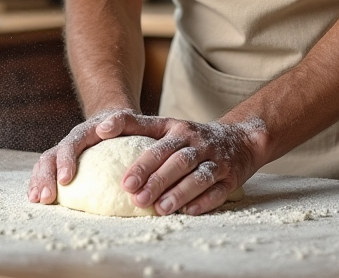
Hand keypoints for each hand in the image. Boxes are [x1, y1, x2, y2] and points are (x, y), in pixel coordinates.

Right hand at [28, 108, 140, 204]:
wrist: (113, 122)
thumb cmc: (124, 125)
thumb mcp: (127, 119)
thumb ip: (119, 121)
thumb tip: (104, 130)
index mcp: (84, 133)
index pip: (71, 145)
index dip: (65, 161)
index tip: (64, 180)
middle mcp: (69, 142)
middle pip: (51, 156)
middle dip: (46, 177)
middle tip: (47, 198)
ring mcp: (63, 153)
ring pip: (44, 164)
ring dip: (38, 182)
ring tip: (37, 200)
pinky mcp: (60, 164)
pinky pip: (45, 172)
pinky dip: (38, 183)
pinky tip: (35, 198)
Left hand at [115, 114, 264, 215]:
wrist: (239, 139)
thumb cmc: (190, 138)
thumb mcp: (166, 126)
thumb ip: (134, 125)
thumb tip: (100, 129)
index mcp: (178, 130)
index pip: (158, 144)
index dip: (141, 161)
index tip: (125, 181)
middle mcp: (197, 143)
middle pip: (177, 160)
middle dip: (157, 179)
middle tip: (136, 197)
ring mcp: (216, 160)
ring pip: (198, 176)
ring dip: (179, 192)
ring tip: (160, 208)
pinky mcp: (230, 178)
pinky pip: (218, 191)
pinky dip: (204, 201)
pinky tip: (189, 211)